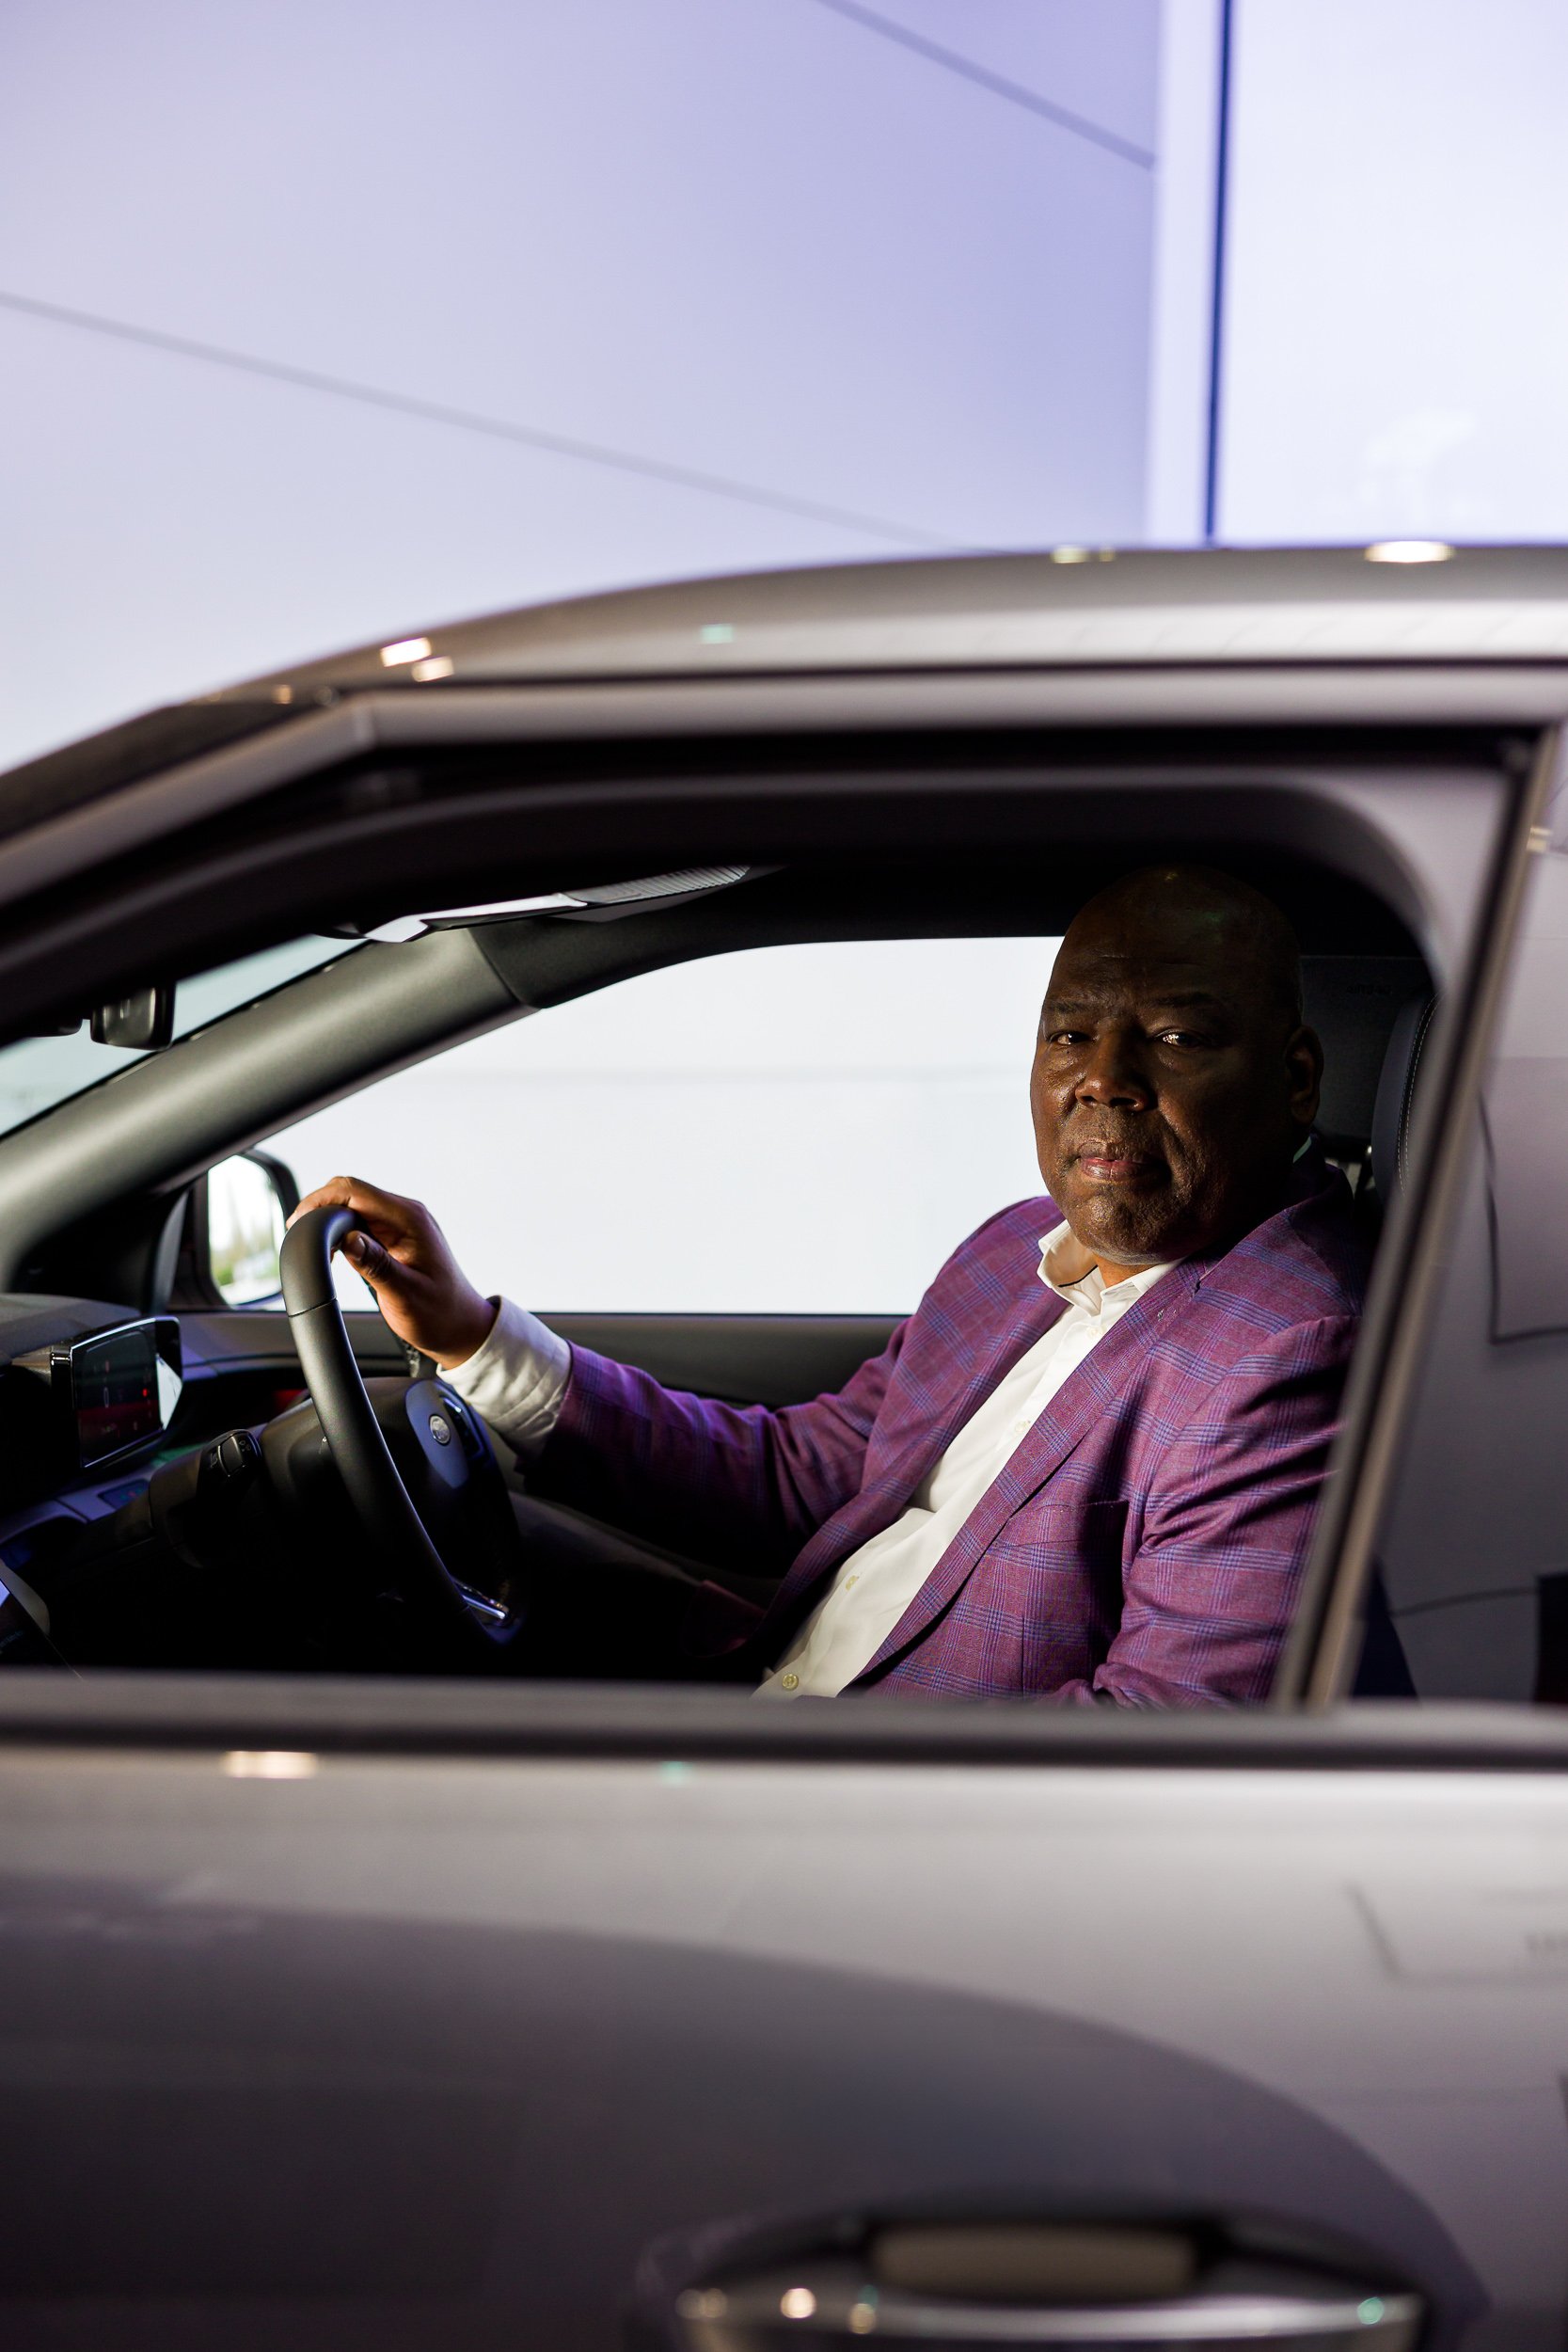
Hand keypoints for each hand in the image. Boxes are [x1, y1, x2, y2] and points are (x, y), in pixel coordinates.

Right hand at [287, 1176, 495, 1368]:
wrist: (461, 1328)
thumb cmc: (440, 1315)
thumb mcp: (405, 1295)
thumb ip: (376, 1265)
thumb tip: (347, 1239)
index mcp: (410, 1220)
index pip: (356, 1191)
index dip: (321, 1201)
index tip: (299, 1222)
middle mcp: (405, 1215)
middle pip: (351, 1192)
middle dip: (320, 1207)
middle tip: (298, 1234)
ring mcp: (400, 1224)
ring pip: (353, 1206)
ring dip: (329, 1220)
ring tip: (311, 1245)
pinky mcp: (394, 1237)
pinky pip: (360, 1222)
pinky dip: (340, 1231)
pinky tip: (329, 1250)